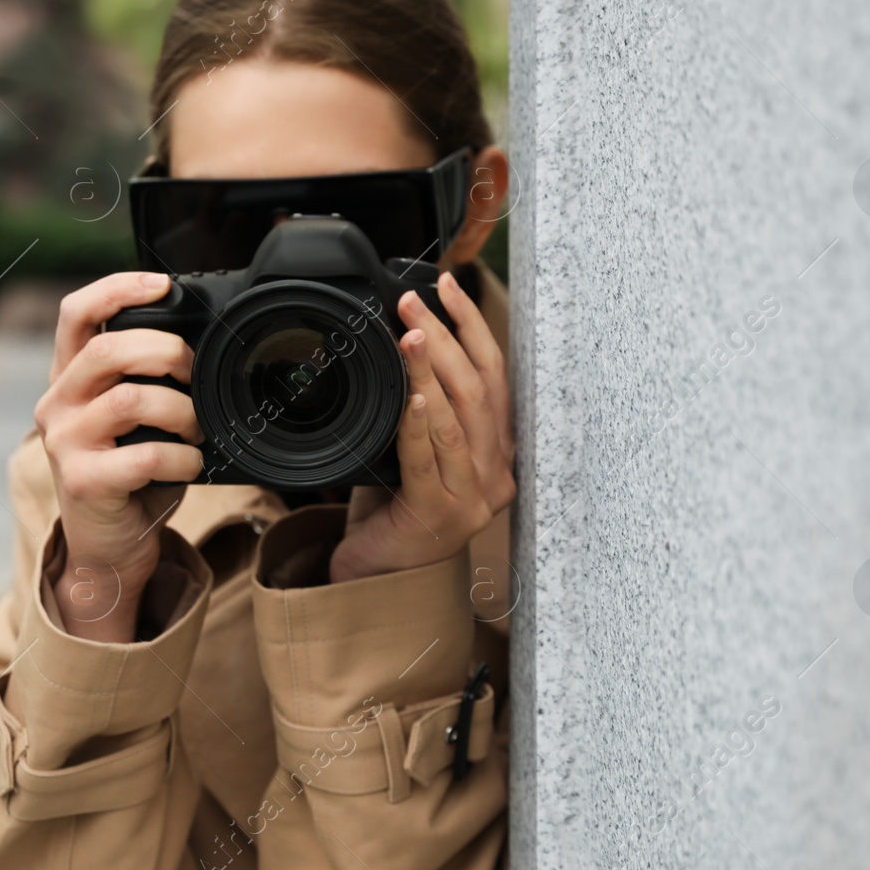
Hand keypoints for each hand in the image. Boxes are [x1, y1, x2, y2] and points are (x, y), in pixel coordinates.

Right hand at [33, 272, 203, 640]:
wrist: (108, 548)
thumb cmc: (131, 476)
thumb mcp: (135, 418)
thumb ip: (147, 379)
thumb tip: (205, 345)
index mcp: (70, 379)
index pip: (76, 313)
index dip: (117, 289)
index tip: (162, 284)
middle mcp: (58, 404)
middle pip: (106, 349)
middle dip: (165, 351)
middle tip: (193, 372)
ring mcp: (65, 443)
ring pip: (129, 400)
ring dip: (181, 411)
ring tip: (196, 429)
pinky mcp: (84, 482)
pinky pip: (143, 455)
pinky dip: (181, 457)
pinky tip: (189, 464)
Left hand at [329, 272, 514, 582]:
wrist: (375, 582)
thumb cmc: (392, 514)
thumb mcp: (417, 455)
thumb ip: (426, 412)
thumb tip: (407, 342)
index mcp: (495, 454)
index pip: (494, 376)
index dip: (475, 327)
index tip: (450, 287)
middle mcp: (493, 475)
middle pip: (478, 391)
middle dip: (447, 336)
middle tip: (414, 300)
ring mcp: (471, 499)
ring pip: (457, 419)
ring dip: (431, 369)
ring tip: (410, 332)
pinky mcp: (438, 517)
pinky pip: (429, 460)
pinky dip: (420, 423)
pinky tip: (412, 395)